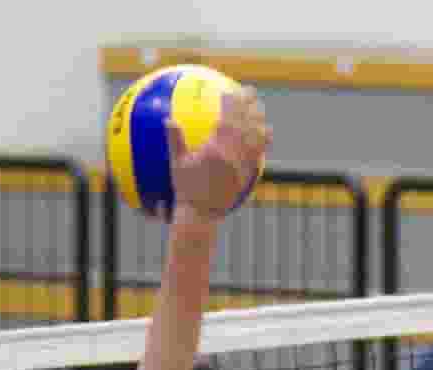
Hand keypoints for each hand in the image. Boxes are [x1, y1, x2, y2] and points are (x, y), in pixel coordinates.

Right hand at [167, 87, 271, 222]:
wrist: (201, 215)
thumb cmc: (186, 190)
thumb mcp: (177, 165)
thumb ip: (175, 141)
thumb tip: (168, 120)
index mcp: (216, 150)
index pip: (227, 119)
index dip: (230, 102)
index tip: (228, 90)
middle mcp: (233, 155)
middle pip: (247, 123)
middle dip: (249, 104)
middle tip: (249, 91)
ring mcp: (243, 164)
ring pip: (258, 137)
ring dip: (260, 120)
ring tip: (259, 110)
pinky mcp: (249, 173)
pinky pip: (259, 152)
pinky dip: (263, 140)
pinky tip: (264, 133)